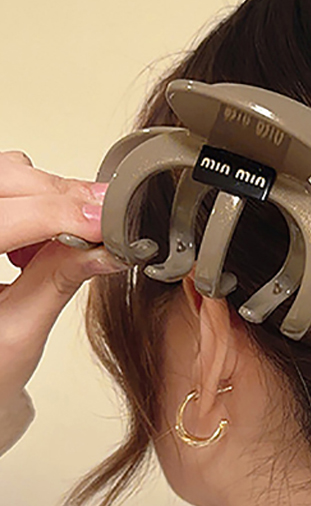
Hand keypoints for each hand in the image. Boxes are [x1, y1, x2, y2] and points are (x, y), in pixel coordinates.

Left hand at [0, 151, 124, 398]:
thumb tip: (104, 250)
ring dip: (51, 198)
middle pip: (8, 180)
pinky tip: (42, 241)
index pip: (4, 218)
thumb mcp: (20, 332)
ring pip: (9, 172)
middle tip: (106, 222)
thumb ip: (58, 282)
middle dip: (61, 198)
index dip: (58, 215)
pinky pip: (7, 183)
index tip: (103, 224)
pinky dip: (39, 200)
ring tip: (67, 242)